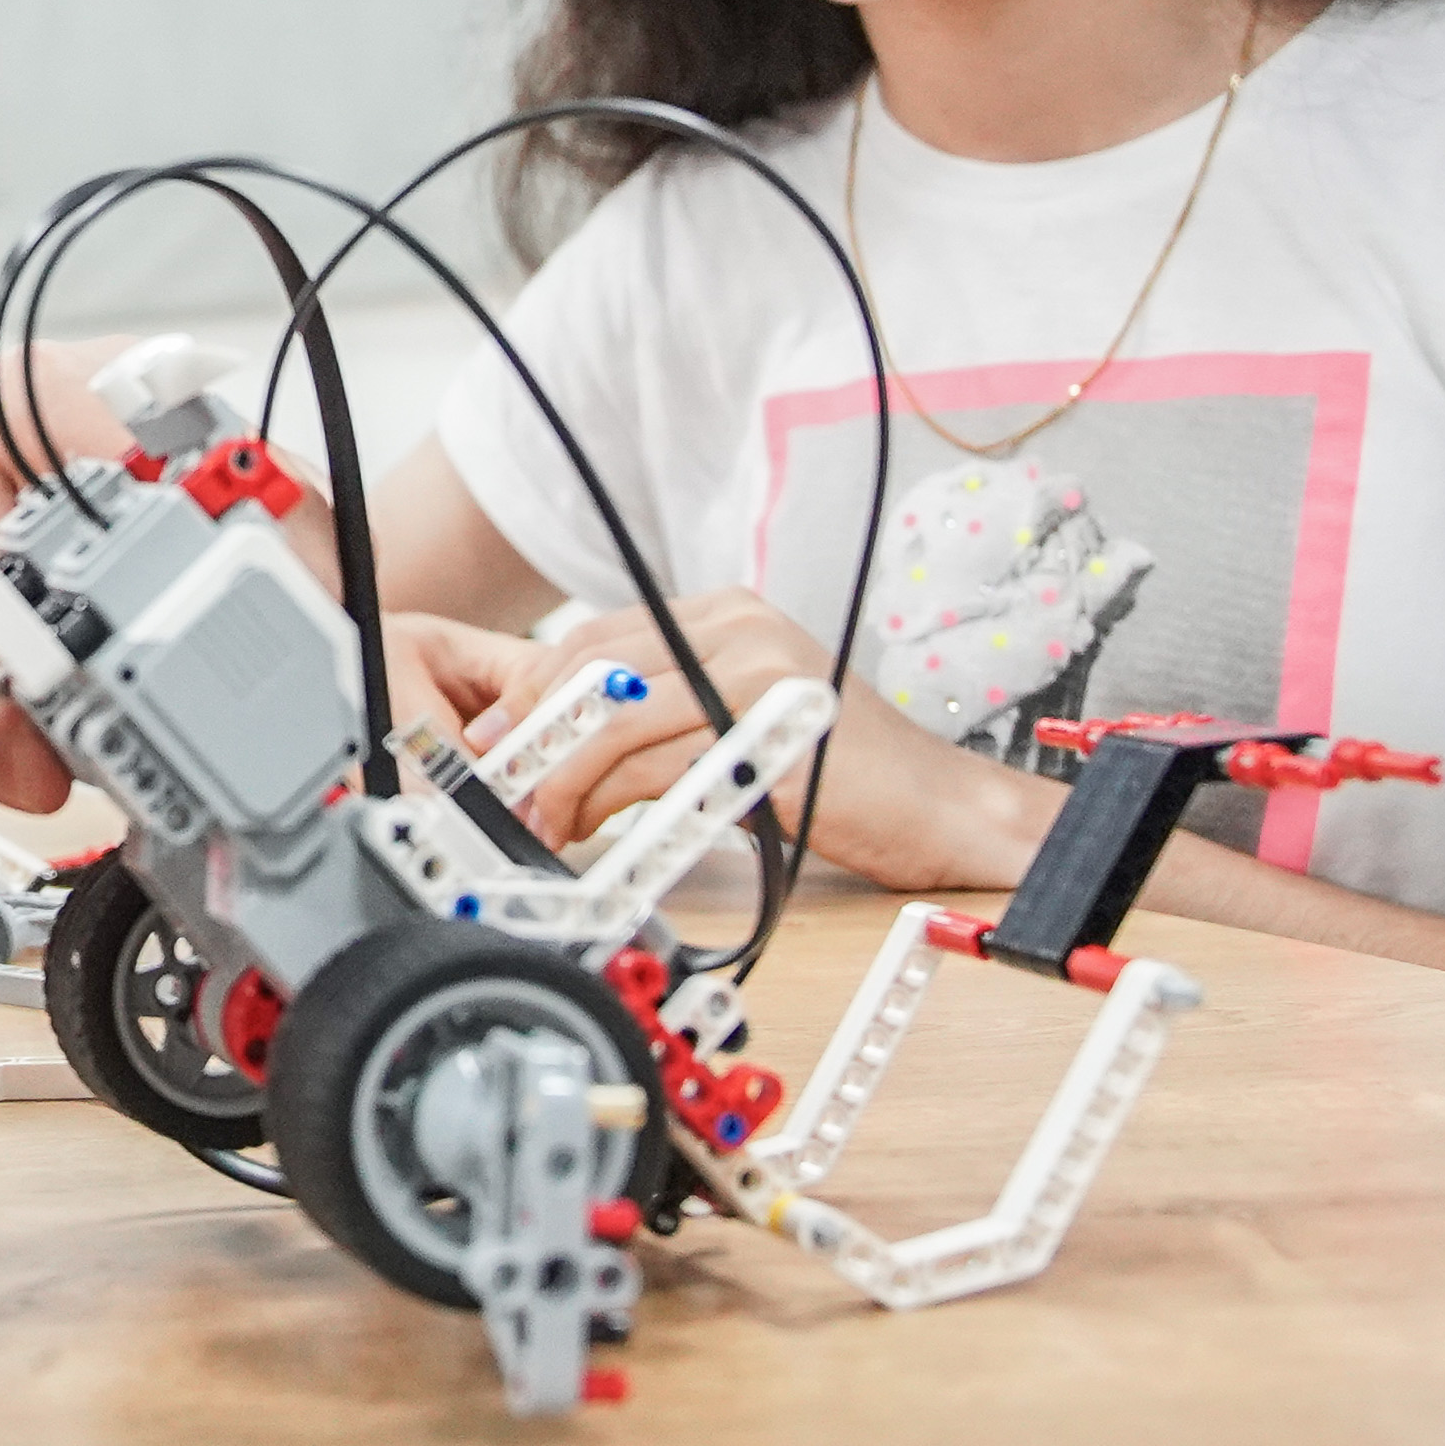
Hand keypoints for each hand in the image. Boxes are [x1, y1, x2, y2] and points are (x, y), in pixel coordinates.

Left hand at [454, 594, 1057, 897]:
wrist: (942, 809)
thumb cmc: (844, 777)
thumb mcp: (743, 722)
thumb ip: (670, 715)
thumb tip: (574, 741)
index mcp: (728, 615)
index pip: (600, 636)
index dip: (537, 688)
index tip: (502, 736)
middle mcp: (736, 627)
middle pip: (593, 668)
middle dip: (535, 730)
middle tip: (509, 783)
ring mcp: (751, 670)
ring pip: (612, 719)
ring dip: (564, 778)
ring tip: (548, 821)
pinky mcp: (760, 729)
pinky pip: (653, 765)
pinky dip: (609, 804)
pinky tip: (596, 830)